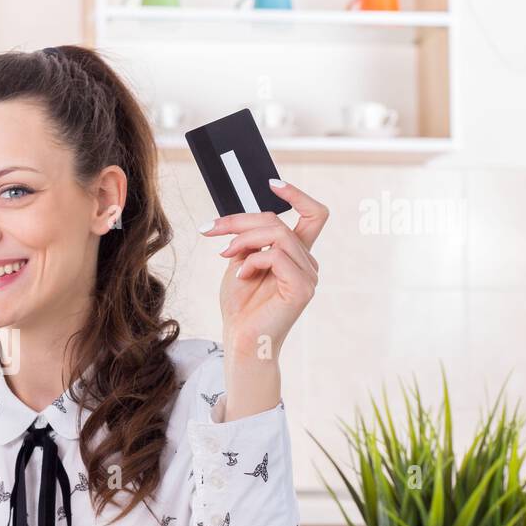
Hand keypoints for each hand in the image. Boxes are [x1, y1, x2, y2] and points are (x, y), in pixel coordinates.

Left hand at [200, 179, 326, 362]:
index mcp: (296, 255)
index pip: (313, 215)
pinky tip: (240, 275)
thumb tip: (242, 220)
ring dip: (244, 240)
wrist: (240, 342)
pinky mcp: (302, 288)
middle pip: (279, 221)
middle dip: (241, 221)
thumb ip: (247, 240)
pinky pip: (277, 256)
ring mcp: (308, 275)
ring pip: (277, 234)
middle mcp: (308, 262)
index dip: (297, 195)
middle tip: (212, 231)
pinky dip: (253, 261)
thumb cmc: (240, 308)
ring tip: (224, 255)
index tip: (271, 183)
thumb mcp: (239, 263)